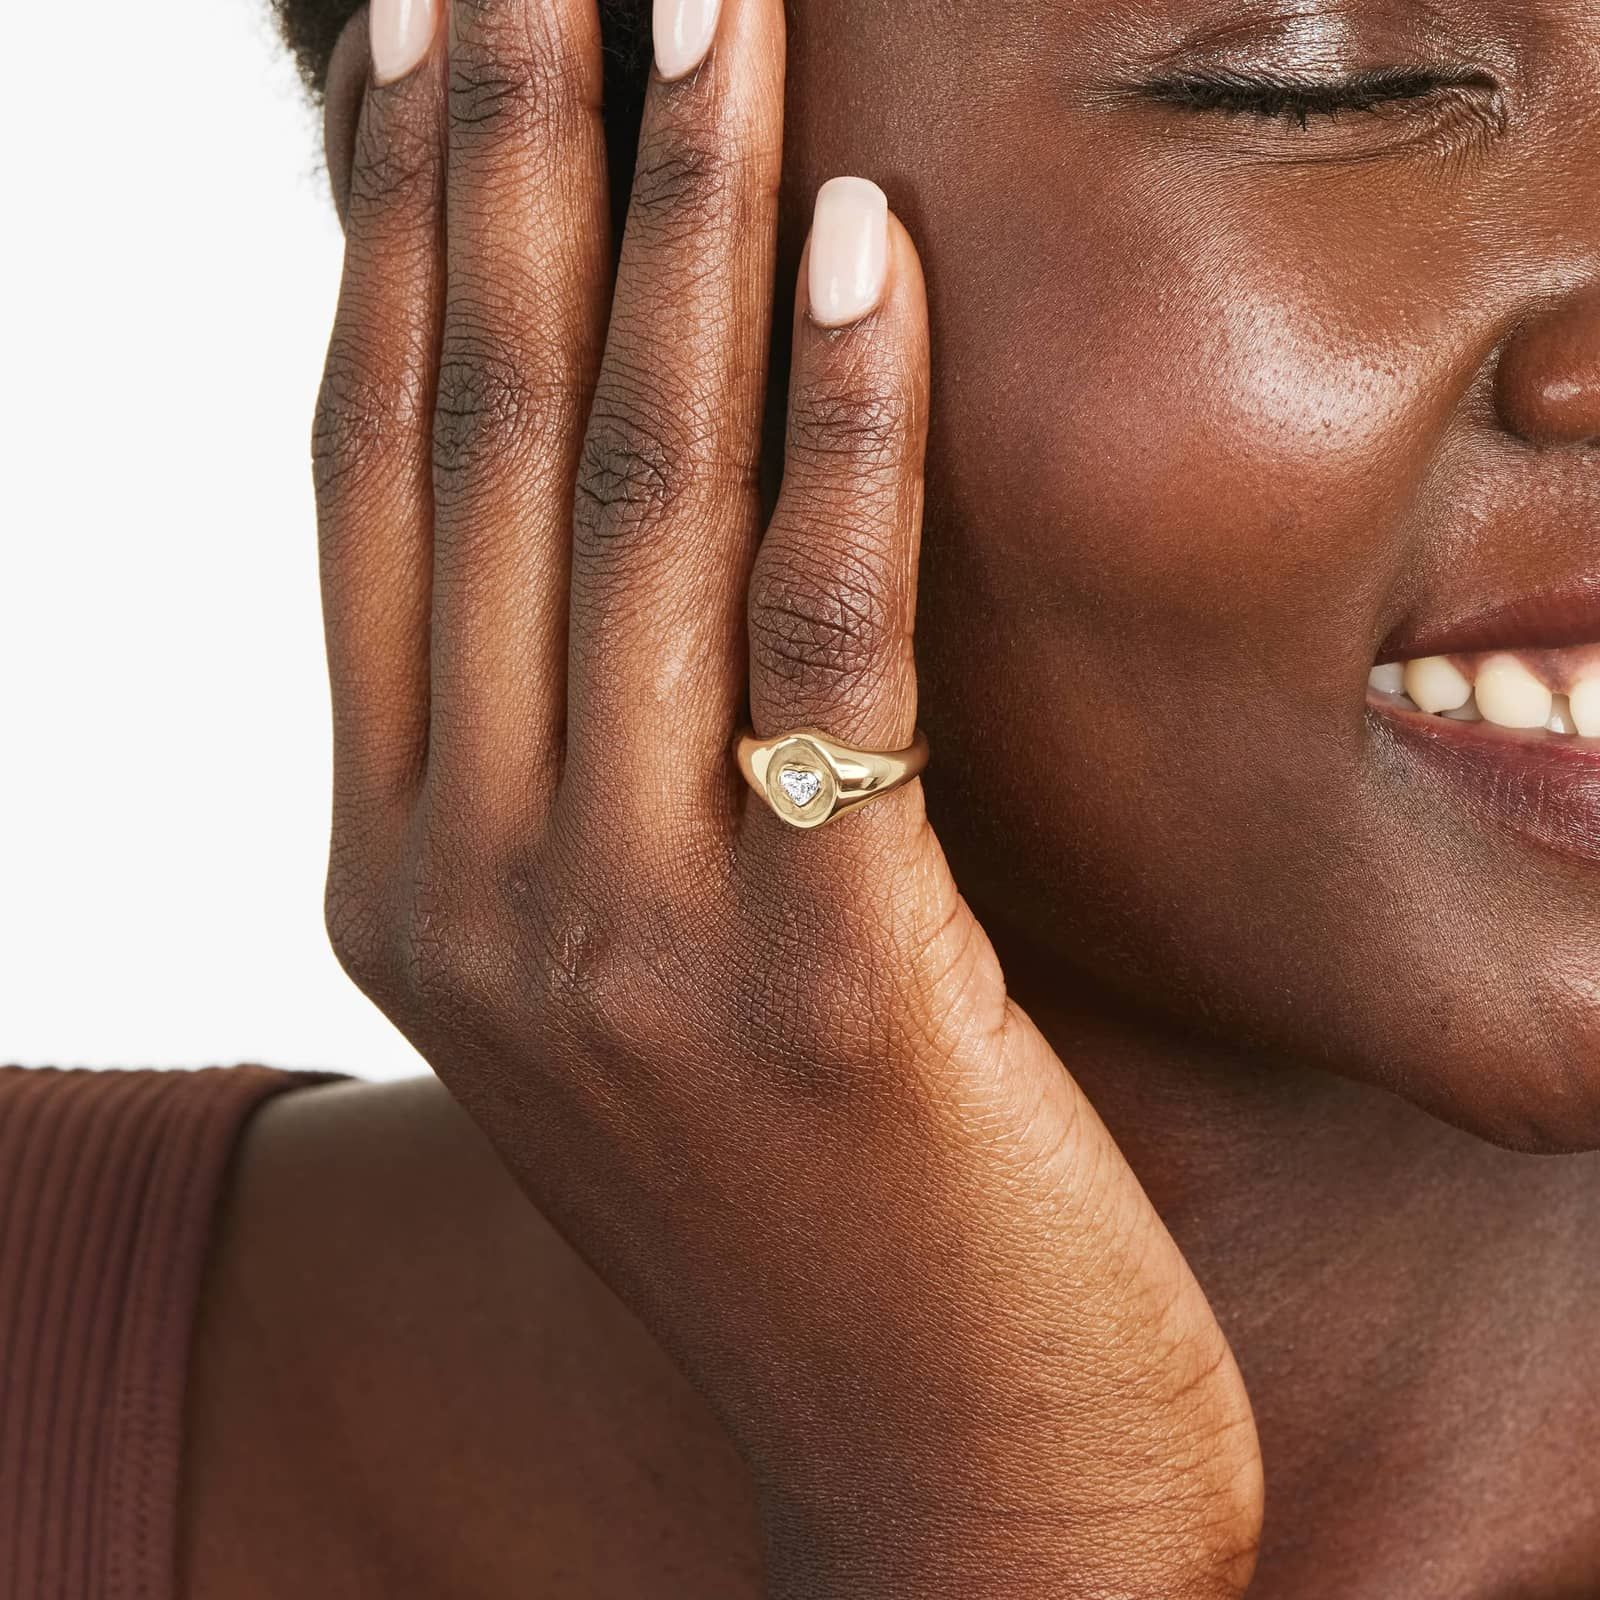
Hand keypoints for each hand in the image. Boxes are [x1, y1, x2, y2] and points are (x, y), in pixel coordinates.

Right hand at [314, 0, 1262, 1591]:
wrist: (921, 1479)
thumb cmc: (803, 1214)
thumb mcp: (642, 966)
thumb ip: (598, 750)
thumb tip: (635, 504)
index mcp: (404, 868)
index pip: (375, 479)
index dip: (402, 235)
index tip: (447, 38)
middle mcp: (466, 878)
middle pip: (471, 444)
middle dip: (515, 161)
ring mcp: (620, 933)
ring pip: (629, 504)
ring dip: (674, 229)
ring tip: (714, 11)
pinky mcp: (819, 976)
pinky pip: (822, 636)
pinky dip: (840, 427)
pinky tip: (860, 241)